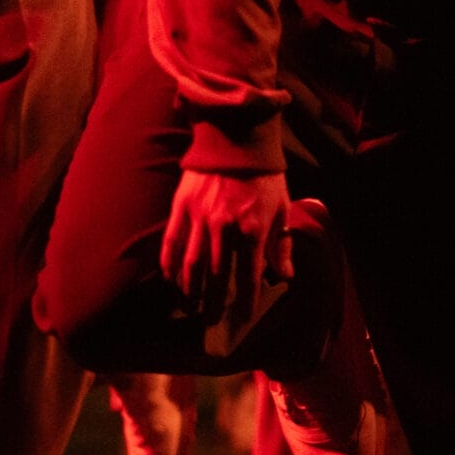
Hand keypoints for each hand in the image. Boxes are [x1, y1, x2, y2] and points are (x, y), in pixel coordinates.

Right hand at [161, 169, 291, 324]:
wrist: (239, 136)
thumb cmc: (265, 173)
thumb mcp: (281, 207)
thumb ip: (280, 244)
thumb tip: (285, 276)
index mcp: (253, 230)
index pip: (249, 276)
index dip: (247, 300)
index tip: (244, 316)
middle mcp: (225, 228)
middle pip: (217, 276)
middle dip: (215, 301)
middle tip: (212, 318)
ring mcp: (200, 217)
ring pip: (192, 264)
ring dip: (190, 289)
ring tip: (190, 305)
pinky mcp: (182, 206)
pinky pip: (171, 241)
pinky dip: (169, 263)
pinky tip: (170, 278)